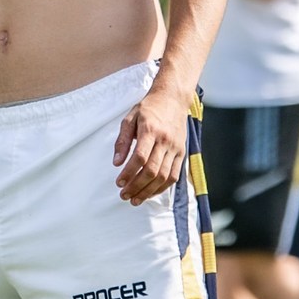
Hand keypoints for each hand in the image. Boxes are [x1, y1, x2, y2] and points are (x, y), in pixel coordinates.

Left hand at [114, 84, 185, 204]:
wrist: (173, 99)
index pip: (140, 157)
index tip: (119, 182)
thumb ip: (122, 141)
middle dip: (137, 186)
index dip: (128, 173)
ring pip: (164, 176)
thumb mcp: (129, 119)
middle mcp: (165, 141)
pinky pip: (174, 176)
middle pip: (152, 170)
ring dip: (149, 191)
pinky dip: (162, 188)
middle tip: (124, 195)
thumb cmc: (148, 109)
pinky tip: (150, 193)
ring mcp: (176, 148)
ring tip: (135, 199)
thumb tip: (116, 162)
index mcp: (151, 130)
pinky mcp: (182, 153)